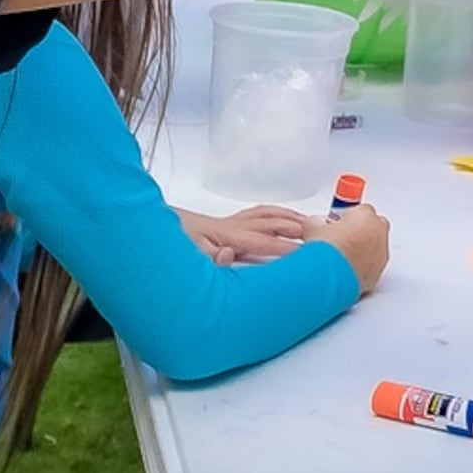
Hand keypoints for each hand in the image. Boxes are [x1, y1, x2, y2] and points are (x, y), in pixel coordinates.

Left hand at [179, 203, 314, 264]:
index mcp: (229, 235)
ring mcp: (228, 223)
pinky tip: (277, 217)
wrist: (148, 228)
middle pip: (273, 223)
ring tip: (310, 222)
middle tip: (324, 236)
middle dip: (299, 228)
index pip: (268, 243)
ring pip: (267, 215)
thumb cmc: (168, 242)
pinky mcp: (222, 224)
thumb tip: (228, 256)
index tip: (313, 256)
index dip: (291, 250)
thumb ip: (207, 259)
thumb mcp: (185, 257)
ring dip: (289, 217)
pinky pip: (256, 214)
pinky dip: (273, 213)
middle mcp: (233, 226)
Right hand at [317, 205, 391, 292]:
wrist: (328, 277)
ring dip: (364, 247)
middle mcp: (378, 233)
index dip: (348, 216)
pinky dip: (364, 264)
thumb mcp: (312, 227)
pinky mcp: (378, 271)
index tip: (338, 222)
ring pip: (376, 245)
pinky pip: (373, 264)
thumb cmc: (325, 250)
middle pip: (374, 225)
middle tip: (343, 236)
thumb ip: (318, 221)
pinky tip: (347, 267)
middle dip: (361, 228)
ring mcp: (381, 253)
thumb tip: (317, 223)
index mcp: (366, 216)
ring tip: (342, 254)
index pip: (361, 209)